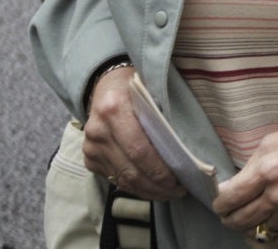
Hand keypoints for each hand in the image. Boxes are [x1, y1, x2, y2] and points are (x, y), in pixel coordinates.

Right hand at [80, 64, 185, 201]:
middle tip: (179, 191)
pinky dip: (135, 187)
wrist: (106, 85)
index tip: (180, 180)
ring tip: (169, 193)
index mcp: (114, 109)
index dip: (160, 170)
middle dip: (157, 186)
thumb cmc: (138, 87)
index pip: (140, 150)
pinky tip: (152, 188)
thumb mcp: (152, 91)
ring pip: (122, 179)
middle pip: (131, 170)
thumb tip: (189, 149)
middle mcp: (98, 130)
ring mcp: (90, 147)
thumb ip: (164, 116)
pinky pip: (115, 180)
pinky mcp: (89, 159)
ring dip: (148, 191)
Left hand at [212, 116, 277, 239]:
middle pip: (238, 219)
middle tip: (230, 213)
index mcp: (266, 171)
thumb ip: (248, 167)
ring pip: (255, 231)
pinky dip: (267, 237)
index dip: (220, 203)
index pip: (229, 199)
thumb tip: (228, 188)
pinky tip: (265, 228)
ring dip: (249, 227)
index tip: (222, 202)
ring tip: (250, 218)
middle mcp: (277, 194)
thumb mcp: (270, 143)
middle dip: (229, 218)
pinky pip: (276, 241)